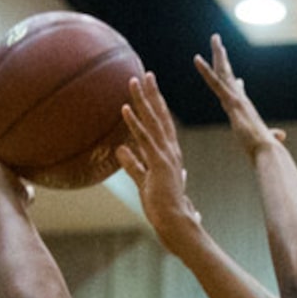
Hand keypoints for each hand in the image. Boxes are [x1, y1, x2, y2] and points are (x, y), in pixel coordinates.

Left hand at [116, 73, 200, 245]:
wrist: (176, 224)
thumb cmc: (162, 209)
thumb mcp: (143, 182)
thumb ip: (132, 164)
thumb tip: (120, 150)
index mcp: (169, 155)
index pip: (162, 125)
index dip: (156, 106)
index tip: (150, 88)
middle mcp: (170, 151)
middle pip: (160, 117)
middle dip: (153, 94)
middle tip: (146, 74)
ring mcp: (166, 156)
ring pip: (153, 122)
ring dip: (143, 101)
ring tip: (133, 81)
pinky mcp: (159, 164)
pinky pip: (144, 139)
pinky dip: (135, 123)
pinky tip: (126, 108)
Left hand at [194, 34, 286, 157]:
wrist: (267, 151)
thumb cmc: (266, 149)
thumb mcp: (266, 140)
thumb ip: (272, 136)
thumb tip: (280, 137)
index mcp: (245, 109)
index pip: (237, 92)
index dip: (234, 82)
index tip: (234, 74)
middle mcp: (240, 100)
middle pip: (228, 76)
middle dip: (223, 58)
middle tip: (218, 42)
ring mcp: (235, 99)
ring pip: (223, 73)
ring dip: (218, 54)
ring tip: (215, 38)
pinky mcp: (231, 102)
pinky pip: (216, 83)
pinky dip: (205, 71)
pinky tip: (197, 59)